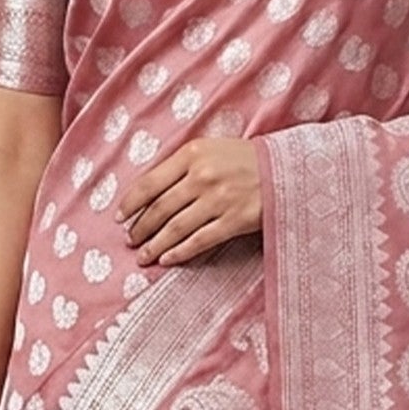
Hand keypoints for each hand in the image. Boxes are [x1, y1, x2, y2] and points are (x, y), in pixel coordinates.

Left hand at [116, 135, 261, 265]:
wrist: (289, 169)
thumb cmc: (247, 160)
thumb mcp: (212, 149)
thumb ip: (183, 165)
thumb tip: (151, 193)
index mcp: (193, 154)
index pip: (150, 182)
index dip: (131, 203)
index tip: (119, 217)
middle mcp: (203, 176)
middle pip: (160, 208)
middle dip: (140, 228)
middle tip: (130, 240)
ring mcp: (219, 200)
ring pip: (176, 227)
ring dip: (155, 244)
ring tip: (142, 256)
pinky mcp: (234, 221)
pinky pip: (200, 241)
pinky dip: (180, 252)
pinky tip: (167, 260)